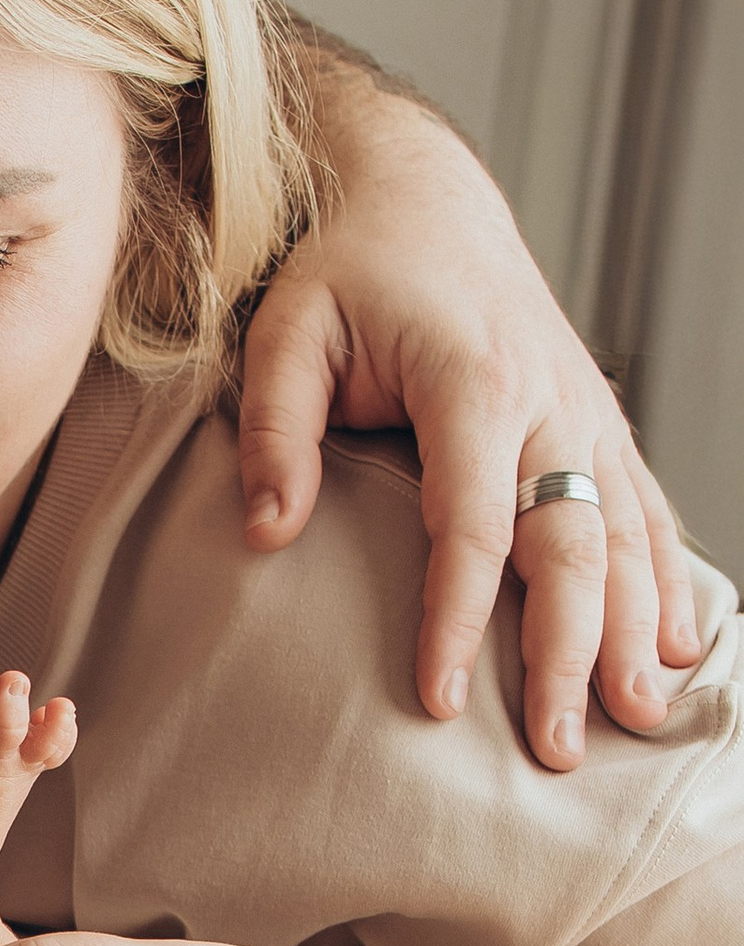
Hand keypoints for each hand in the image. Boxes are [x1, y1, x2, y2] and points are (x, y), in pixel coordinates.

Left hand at [242, 73, 694, 768]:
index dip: (456, 617)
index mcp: (472, 381)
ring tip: (636, 720)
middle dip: (569, 654)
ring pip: (628, 537)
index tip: (437, 701)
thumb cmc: (347, 268)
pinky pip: (646, 511)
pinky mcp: (598, 423)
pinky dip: (668, 581)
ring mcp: (585, 412)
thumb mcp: (285, 330)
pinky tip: (679, 649)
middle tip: (554, 750)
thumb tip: (266, 534)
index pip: (471, 523)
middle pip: (572, 547)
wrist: (423, 196)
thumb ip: (273, 430)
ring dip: (636, 634)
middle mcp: (549, 401)